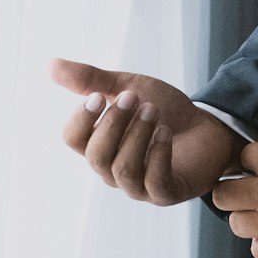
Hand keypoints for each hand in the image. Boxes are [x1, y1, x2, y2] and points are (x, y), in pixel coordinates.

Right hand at [50, 57, 242, 204]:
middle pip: (96, 156)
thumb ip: (92, 79)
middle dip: (113, 123)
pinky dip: (158, 154)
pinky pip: (154, 182)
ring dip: (137, 135)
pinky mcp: (166, 193)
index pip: (72, 139)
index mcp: (100, 144)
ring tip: (153, 110)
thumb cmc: (165, 110)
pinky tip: (165, 132)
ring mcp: (138, 186)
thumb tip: (49, 65)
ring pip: (123, 169)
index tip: (98, 95)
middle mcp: (113, 169)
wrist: (208, 126)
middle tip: (133, 97)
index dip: (81, 118)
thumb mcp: (129, 87)